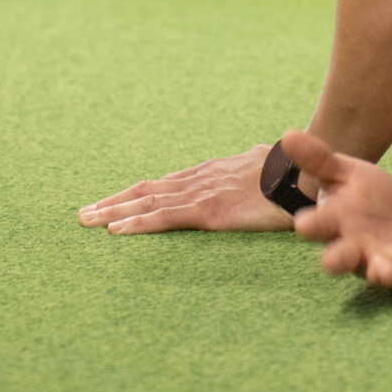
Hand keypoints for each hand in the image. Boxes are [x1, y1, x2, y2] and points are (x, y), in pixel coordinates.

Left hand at [78, 147, 293, 234]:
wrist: (308, 172)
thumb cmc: (293, 172)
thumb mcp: (266, 166)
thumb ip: (253, 166)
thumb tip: (258, 160)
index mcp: (210, 173)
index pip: (163, 185)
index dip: (134, 195)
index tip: (110, 204)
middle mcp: (199, 179)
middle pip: (146, 191)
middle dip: (112, 203)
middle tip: (83, 215)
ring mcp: (202, 194)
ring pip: (147, 203)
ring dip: (113, 213)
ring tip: (86, 222)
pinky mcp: (209, 211)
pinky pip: (166, 218)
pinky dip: (138, 224)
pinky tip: (116, 231)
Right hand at [279, 129, 391, 291]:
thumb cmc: (363, 197)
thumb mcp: (345, 172)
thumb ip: (318, 158)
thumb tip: (287, 134)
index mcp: (335, 224)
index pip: (319, 225)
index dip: (312, 226)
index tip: (303, 224)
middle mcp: (355, 249)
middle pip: (341, 259)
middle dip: (337, 260)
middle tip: (330, 263)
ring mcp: (382, 262)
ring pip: (377, 273)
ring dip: (380, 273)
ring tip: (383, 270)